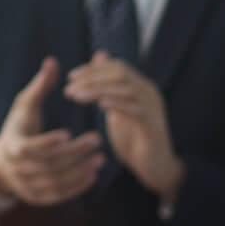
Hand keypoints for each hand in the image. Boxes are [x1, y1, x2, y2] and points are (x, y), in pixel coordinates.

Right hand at [0, 57, 104, 206]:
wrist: (2, 162)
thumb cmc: (19, 127)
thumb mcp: (24, 106)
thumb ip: (40, 86)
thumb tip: (52, 61)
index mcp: (12, 145)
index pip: (28, 148)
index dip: (47, 142)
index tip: (68, 133)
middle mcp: (17, 169)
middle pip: (48, 164)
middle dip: (74, 153)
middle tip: (97, 139)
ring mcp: (26, 186)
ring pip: (55, 182)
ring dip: (79, 171)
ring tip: (100, 158)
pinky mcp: (36, 198)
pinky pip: (58, 195)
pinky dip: (76, 187)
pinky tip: (93, 175)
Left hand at [64, 53, 183, 200]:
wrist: (155, 167)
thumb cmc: (134, 139)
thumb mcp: (118, 109)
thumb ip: (109, 87)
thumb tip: (99, 57)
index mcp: (141, 88)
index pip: (117, 67)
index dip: (93, 69)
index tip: (70, 76)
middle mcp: (149, 93)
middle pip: (120, 74)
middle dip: (92, 78)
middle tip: (69, 89)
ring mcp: (153, 109)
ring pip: (126, 89)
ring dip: (98, 90)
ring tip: (76, 97)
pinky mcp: (153, 127)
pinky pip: (136, 110)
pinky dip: (117, 104)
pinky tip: (100, 105)